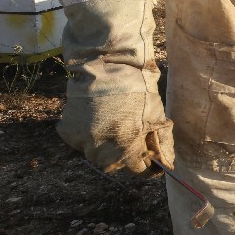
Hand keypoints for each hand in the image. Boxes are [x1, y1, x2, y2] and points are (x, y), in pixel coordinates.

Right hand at [56, 0, 173, 176]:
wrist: (105, 64)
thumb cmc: (137, 86)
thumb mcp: (156, 113)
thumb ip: (160, 142)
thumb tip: (166, 162)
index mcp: (126, 145)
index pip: (138, 170)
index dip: (147, 166)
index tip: (151, 161)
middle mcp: (101, 148)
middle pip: (115, 165)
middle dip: (126, 158)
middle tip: (133, 141)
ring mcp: (82, 141)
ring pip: (96, 156)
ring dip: (107, 148)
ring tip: (115, 128)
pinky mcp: (68, 132)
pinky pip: (81, 143)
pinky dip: (90, 137)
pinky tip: (99, 120)